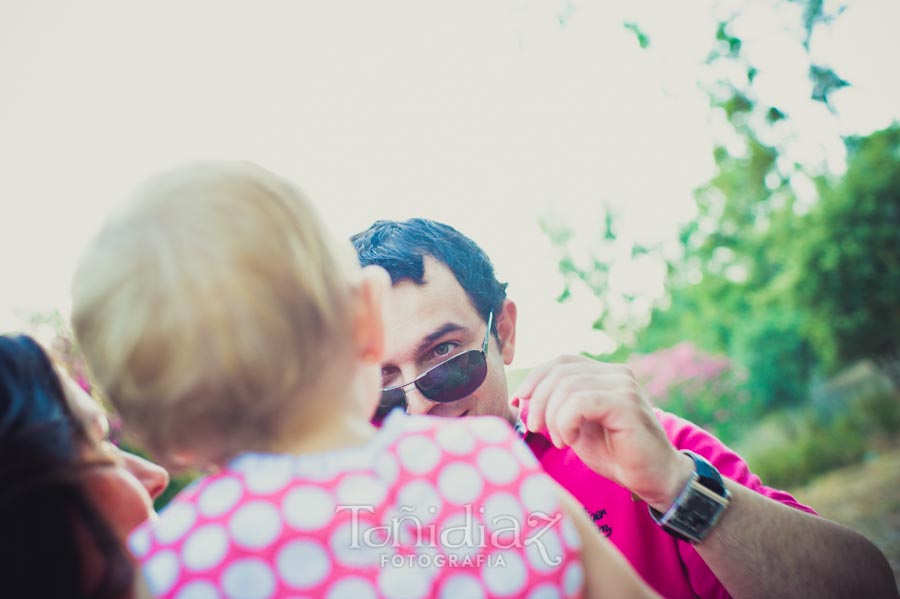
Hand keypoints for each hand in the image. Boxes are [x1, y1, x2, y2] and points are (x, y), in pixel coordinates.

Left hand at [511, 355, 692, 509]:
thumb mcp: (578, 427)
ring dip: (553, 416)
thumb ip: (558, 407)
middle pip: (560, 372)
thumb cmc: (616, 455)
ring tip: (560, 441)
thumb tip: (523, 397)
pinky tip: (569, 440)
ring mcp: (623, 385)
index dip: (535, 377)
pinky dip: (566, 421)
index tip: (520, 401)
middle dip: (539, 400)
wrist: (653, 479)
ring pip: (567, 387)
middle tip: (535, 428)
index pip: (561, 361)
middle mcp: (615, 373)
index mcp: (603, 374)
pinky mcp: (626, 403)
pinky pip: (580, 402)